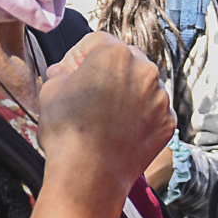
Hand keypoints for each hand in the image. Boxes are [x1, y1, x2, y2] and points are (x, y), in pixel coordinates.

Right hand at [41, 32, 175, 191]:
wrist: (89, 176)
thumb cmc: (68, 133)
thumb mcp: (50, 91)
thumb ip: (61, 72)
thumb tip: (65, 73)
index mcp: (115, 54)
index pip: (96, 42)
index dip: (78, 57)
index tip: (70, 73)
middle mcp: (144, 70)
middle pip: (124, 60)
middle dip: (106, 72)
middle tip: (88, 93)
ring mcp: (160, 98)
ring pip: (141, 85)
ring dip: (125, 93)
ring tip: (104, 116)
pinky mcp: (167, 123)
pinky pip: (152, 111)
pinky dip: (139, 116)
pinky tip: (119, 131)